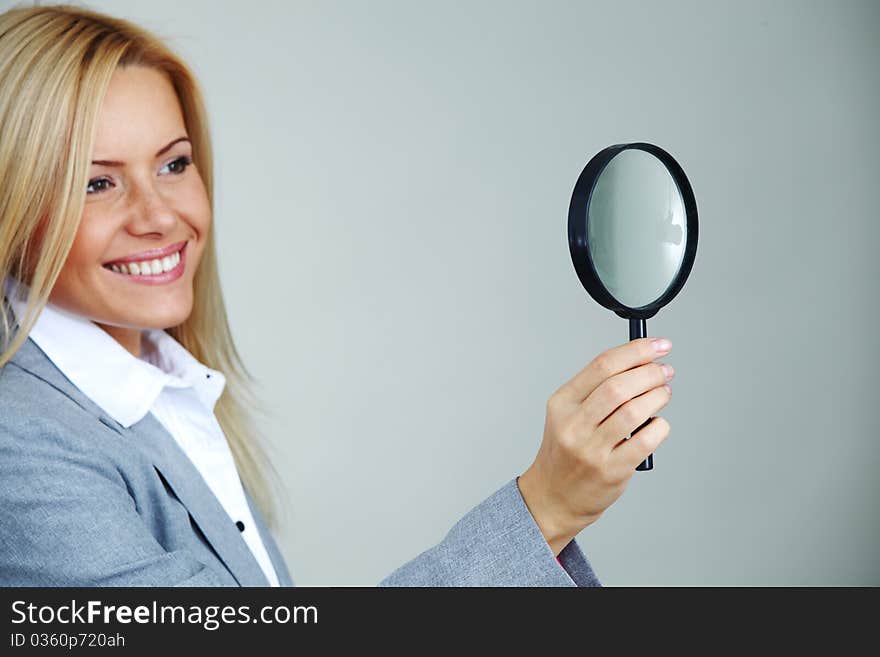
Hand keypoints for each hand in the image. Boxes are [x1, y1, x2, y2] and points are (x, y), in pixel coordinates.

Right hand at [517, 337, 673, 554]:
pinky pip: (645, 441)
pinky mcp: (611, 470)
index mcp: (562, 403)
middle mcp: (573, 424)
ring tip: (664, 393)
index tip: (658, 346)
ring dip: (658, 396)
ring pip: (634, 411)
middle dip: (650, 372)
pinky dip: (660, 426)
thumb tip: (641, 361)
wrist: (553, 496)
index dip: (636, 350)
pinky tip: (658, 423)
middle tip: (665, 371)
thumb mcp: (568, 413)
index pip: (602, 365)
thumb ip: (597, 389)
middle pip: (619, 386)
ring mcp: (591, 449)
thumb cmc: (567, 450)